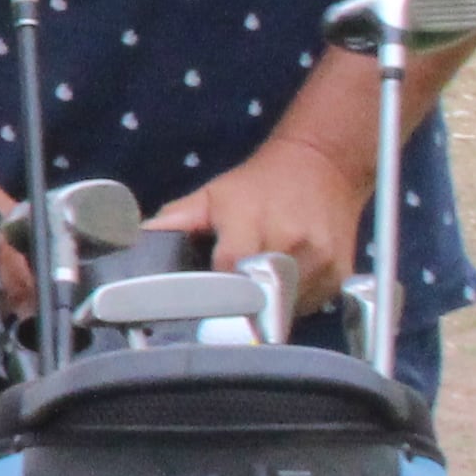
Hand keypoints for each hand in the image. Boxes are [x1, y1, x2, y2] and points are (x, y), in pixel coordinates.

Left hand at [156, 123, 372, 322]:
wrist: (323, 166)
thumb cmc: (259, 185)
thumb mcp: (213, 196)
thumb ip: (176, 220)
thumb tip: (136, 240)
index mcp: (253, 221)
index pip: (227, 273)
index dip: (211, 291)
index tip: (199, 302)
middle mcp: (292, 242)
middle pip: (255, 298)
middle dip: (237, 306)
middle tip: (224, 304)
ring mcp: (320, 261)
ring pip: (282, 309)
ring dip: (264, 307)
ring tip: (255, 286)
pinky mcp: (339, 275)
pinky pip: (306, 307)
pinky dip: (289, 304)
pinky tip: (280, 284)